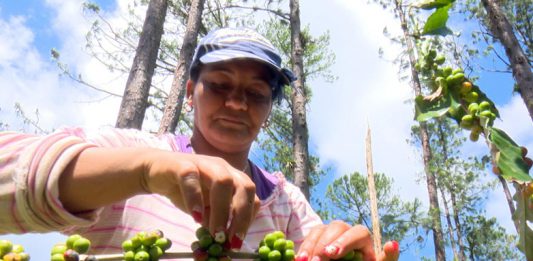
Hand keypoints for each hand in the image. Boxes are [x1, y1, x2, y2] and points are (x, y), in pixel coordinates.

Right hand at [142, 149, 259, 248]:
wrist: (154, 171)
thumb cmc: (184, 190)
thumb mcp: (204, 209)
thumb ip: (216, 219)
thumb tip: (226, 242)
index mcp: (232, 177)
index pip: (251, 196)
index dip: (248, 218)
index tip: (238, 240)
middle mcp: (223, 168)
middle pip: (244, 187)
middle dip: (241, 216)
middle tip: (231, 240)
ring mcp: (204, 164)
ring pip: (223, 181)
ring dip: (222, 210)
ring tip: (215, 233)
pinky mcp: (182, 164)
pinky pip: (192, 178)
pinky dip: (196, 198)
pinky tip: (195, 217)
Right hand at [296, 221, 398, 260]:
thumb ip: (383, 258)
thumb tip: (392, 243)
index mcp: (365, 241)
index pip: (358, 233)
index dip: (345, 242)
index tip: (334, 253)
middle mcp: (348, 232)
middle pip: (338, 228)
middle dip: (327, 244)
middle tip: (320, 260)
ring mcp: (331, 233)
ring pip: (322, 229)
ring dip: (314, 246)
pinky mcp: (318, 236)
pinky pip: (310, 236)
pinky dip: (305, 248)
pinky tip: (300, 260)